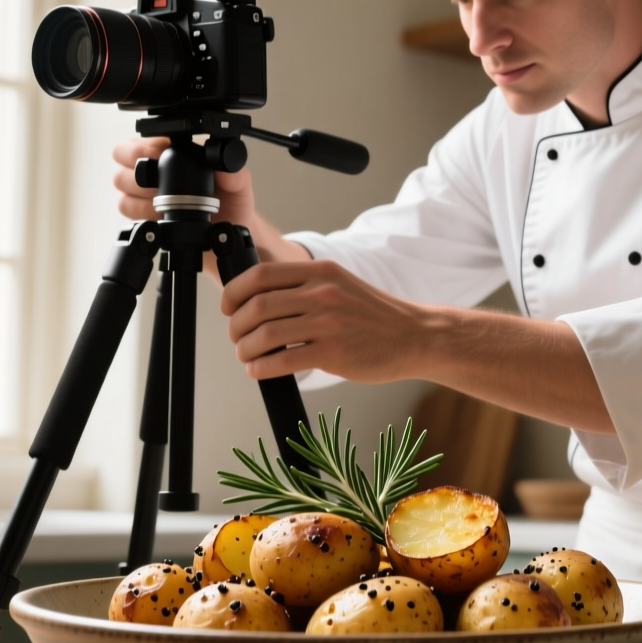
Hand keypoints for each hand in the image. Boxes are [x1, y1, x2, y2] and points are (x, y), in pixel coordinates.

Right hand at [110, 136, 254, 227]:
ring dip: (138, 190)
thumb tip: (223, 165)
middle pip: (121, 154)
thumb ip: (235, 174)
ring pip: (119, 180)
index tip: (158, 153)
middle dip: (135, 165)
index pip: (144, 136)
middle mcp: (155, 165)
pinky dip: (139, 210)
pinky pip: (123, 206)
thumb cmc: (231, 205)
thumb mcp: (240, 186)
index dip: (146, 145)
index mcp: (175, 150)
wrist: (225, 234)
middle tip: (156, 177)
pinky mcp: (140, 210)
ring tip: (161, 200)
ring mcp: (144, 188)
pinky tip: (158, 214)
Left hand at [221, 260, 430, 382]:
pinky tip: (259, 371)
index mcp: (320, 271)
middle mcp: (323, 293)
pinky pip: (283, 361)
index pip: (260, 275)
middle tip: (236, 337)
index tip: (228, 308)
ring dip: (245, 348)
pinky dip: (262, 368)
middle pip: (257, 306)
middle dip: (236, 325)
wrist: (414, 336)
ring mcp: (329, 323)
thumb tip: (258, 301)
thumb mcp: (340, 285)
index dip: (234, 292)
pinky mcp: (334, 353)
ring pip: (266, 334)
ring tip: (246, 356)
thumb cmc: (374, 316)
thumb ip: (305, 286)